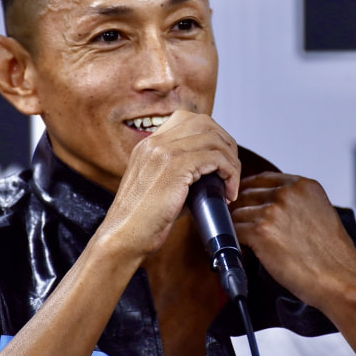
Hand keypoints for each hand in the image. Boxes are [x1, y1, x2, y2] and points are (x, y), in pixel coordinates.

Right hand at [96, 110, 240, 260]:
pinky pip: (216, 158)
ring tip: (231, 184)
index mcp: (148, 144)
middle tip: (231, 170)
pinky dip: (230, 174)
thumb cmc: (142, 220)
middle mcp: (155, 142)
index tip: (219, 159)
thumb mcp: (159, 186)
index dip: (211, 136)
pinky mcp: (175, 167)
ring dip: (231, 161)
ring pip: (214, 139)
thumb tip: (214, 175)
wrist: (123, 235)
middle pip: (205, 123)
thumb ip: (182, 173)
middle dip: (226, 144)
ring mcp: (164, 151)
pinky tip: (228, 192)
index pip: (188, 120)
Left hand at [230, 171, 355, 309]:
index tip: (244, 201)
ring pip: (237, 212)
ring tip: (243, 239)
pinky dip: (234, 239)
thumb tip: (272, 203)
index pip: (263, 179)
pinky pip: (234, 229)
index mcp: (303, 186)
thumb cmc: (333, 255)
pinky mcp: (261, 231)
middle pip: (247, 194)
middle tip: (240, 223)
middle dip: (242, 209)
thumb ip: (297, 202)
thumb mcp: (321, 213)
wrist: (341, 280)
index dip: (250, 191)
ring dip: (237, 225)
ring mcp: (273, 210)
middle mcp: (287, 193)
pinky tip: (242, 247)